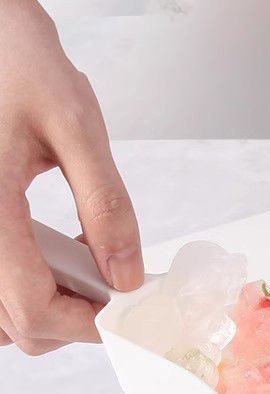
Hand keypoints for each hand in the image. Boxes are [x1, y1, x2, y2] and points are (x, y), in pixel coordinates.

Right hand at [0, 0, 142, 354]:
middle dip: (74, 319)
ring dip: (49, 306)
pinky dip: (28, 286)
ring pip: (3, 314)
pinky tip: (55, 252)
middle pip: (19, 324)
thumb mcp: (75, 127)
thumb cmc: (14, 61)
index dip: (87, 324)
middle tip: (111, 282)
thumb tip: (126, 275)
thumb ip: (106, 207)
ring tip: (83, 263)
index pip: (34, 309)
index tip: (125, 309)